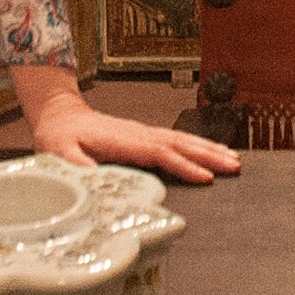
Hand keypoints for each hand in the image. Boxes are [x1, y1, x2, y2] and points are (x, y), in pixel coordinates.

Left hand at [18, 77, 241, 183]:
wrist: (61, 116)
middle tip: (234, 167)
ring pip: (184, 140)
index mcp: (122, 140)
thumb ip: (76, 164)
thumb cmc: (60, 136)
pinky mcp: (146, 136)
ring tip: (234, 160)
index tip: (205, 177)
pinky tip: (213, 152)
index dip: (183, 165)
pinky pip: (178, 141)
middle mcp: (139, 133)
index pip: (159, 152)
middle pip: (180, 143)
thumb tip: (95, 178)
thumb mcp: (59, 152)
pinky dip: (199, 147)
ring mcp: (145, 133)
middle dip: (209, 155)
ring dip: (209, 149)